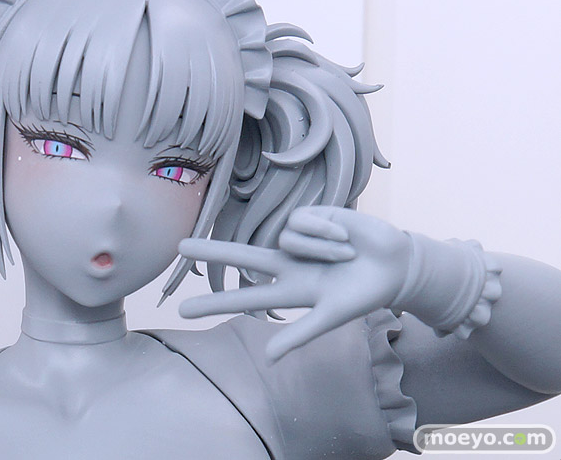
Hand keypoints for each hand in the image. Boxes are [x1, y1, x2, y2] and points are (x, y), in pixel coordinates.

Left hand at [178, 206, 411, 360]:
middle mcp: (286, 263)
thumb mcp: (331, 316)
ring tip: (346, 255)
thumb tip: (268, 359)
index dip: (215, 302)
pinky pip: (303, 222)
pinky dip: (326, 232)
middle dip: (212, 250)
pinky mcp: (311, 215)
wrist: (395, 265)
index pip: (244, 297)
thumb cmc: (364, 294)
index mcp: (289, 291)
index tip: (182, 310)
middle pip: (241, 256)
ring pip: (286, 238)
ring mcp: (297, 239)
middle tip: (179, 247)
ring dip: (322, 248)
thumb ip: (300, 334)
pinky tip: (344, 237)